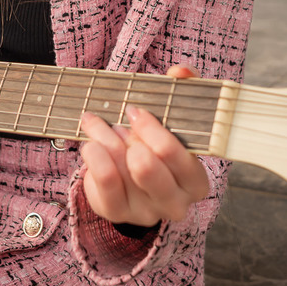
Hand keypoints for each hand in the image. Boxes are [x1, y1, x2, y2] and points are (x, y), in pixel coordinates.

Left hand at [79, 65, 209, 226]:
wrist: (131, 173)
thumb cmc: (155, 140)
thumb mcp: (172, 115)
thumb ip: (182, 89)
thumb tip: (182, 72)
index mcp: (195, 181)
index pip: (179, 160)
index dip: (155, 132)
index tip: (136, 111)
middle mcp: (174, 202)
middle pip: (150, 171)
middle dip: (130, 138)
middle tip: (121, 118)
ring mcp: (145, 211)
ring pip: (120, 172)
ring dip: (106, 139)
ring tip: (98, 122)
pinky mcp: (117, 213)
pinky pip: (102, 187)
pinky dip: (94, 159)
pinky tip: (91, 143)